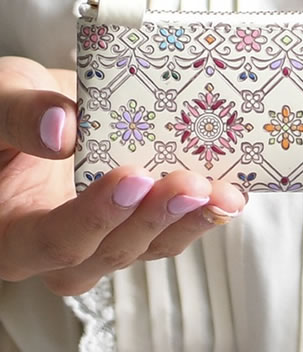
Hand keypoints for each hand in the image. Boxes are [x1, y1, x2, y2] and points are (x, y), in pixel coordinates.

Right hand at [0, 57, 246, 295]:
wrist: (42, 108)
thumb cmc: (9, 107)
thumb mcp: (0, 96)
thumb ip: (18, 115)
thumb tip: (62, 131)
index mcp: (12, 231)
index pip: (51, 240)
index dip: (95, 216)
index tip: (133, 178)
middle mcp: (57, 248)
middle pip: (106, 255)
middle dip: (154, 220)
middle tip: (191, 185)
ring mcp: (103, 237)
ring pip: (148, 247)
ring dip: (191, 222)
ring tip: (226, 194)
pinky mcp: (137, 220)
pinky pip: (171, 227)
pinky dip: (202, 211)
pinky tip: (230, 191)